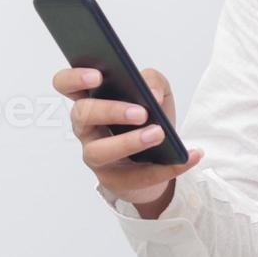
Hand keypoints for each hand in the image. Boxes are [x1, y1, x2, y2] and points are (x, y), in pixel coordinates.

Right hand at [53, 66, 202, 218]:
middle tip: (141, 112)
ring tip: (158, 134)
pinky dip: (167, 167)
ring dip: (131, 142)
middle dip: (111, 110)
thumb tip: (151, 94)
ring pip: (100, 151)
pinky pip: (138, 176)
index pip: (67, 84)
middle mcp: (87, 127)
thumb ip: (153, 81)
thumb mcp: (156, 93)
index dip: (74, 78)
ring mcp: (96, 155)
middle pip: (82, 114)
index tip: (97, 76)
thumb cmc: (149, 118)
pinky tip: (190, 156)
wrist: (159, 158)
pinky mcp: (114, 180)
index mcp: (92, 99)